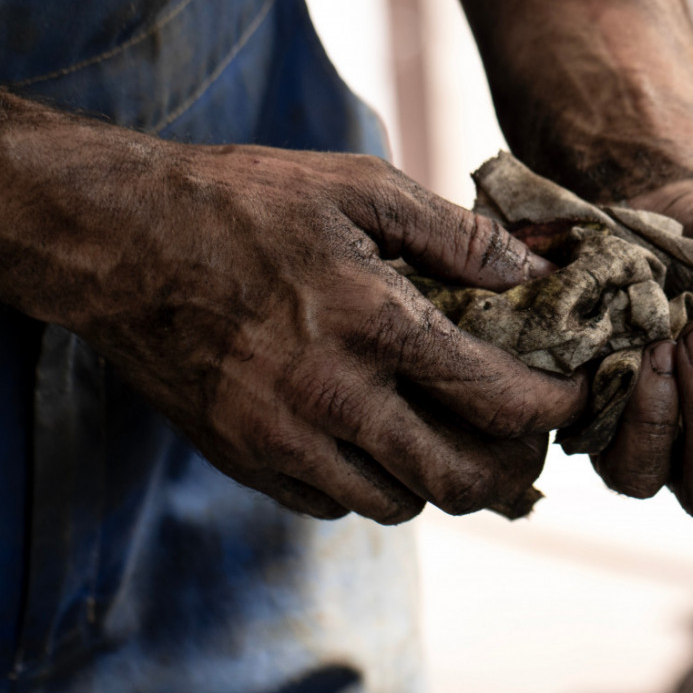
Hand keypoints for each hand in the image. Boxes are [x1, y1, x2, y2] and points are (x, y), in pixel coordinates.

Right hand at [0, 100, 584, 522]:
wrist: (120, 243)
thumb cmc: (244, 204)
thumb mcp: (359, 188)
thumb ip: (457, 234)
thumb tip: (534, 269)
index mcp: (375, 324)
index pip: (498, 398)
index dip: (555, 407)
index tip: (573, 395)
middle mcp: (333, 398)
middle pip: (459, 479)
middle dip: (511, 467)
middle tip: (524, 437)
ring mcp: (284, 440)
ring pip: (400, 503)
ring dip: (441, 479)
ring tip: (452, 435)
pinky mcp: (246, 461)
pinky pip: (335, 504)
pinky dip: (373, 483)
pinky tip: (377, 437)